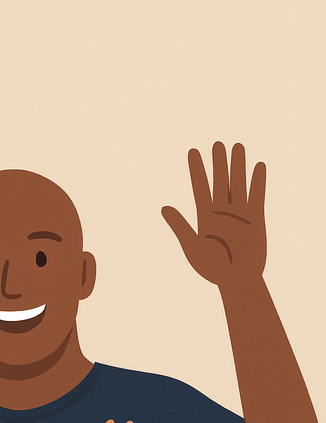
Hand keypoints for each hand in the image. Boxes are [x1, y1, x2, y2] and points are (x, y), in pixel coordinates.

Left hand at [162, 142, 266, 286]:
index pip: (199, 187)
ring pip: (239, 184)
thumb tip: (164, 207)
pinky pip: (257, 196)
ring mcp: (240, 214)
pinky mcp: (256, 219)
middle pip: (220, 181)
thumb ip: (180, 226)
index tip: (193, 152)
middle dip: (218, 163)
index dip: (197, 169)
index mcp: (204, 216)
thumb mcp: (192, 246)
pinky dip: (258, 182)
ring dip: (238, 166)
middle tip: (217, 143)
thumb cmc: (212, 268)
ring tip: (238, 147)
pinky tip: (258, 166)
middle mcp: (222, 212)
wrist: (237, 279)